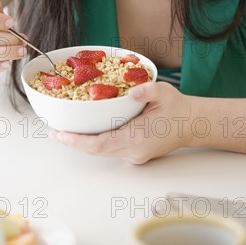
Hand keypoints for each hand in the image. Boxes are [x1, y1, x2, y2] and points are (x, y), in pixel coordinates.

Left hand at [50, 82, 191, 163]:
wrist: (191, 124)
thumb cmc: (177, 107)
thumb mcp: (164, 92)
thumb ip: (148, 90)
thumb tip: (133, 91)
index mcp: (137, 137)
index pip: (100, 144)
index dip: (77, 141)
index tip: (60, 134)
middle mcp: (133, 150)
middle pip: (96, 150)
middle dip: (73, 141)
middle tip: (54, 130)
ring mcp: (134, 155)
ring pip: (101, 151)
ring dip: (82, 142)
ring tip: (63, 130)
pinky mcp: (135, 153)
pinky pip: (109, 149)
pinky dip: (94, 141)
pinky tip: (85, 131)